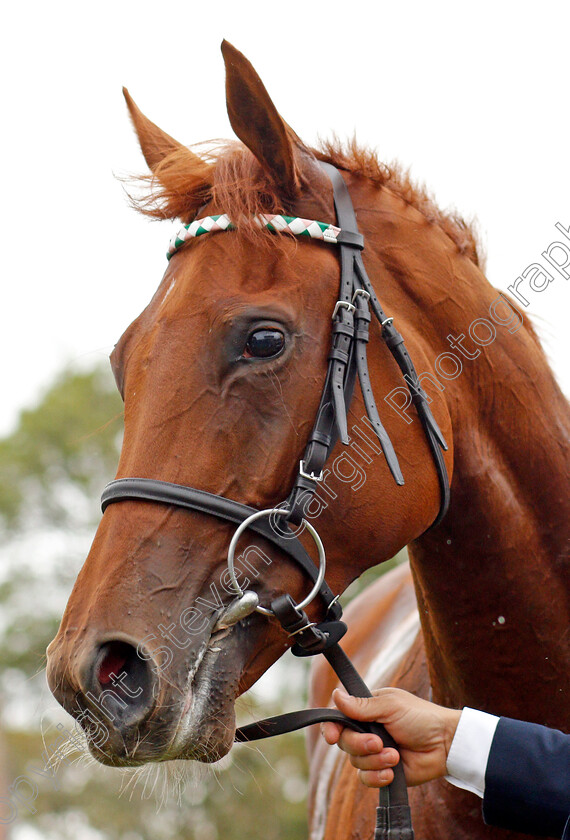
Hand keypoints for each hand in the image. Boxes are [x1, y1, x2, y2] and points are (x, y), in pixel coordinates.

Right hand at [321, 687, 460, 787]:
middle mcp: (367, 731)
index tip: (330, 736)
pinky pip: (366, 779)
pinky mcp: (383, 771)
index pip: (338, 717)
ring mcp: (375, 752)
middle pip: (344, 741)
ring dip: (374, 760)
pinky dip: (377, 776)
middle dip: (359, 744)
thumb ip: (362, 705)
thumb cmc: (421, 717)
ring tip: (395, 755)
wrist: (445, 745)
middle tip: (379, 743)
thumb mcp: (390, 706)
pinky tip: (392, 772)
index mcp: (366, 710)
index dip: (330, 727)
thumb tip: (335, 694)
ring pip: (355, 762)